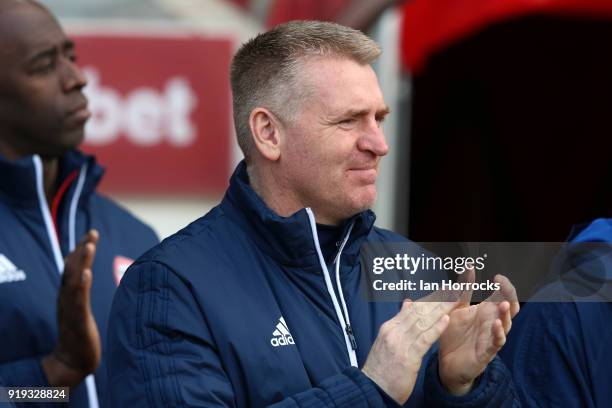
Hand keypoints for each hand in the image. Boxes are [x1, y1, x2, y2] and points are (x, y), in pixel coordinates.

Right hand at [42, 230, 100, 386]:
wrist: (73, 359)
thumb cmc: (77, 331)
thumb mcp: (78, 305)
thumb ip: (78, 287)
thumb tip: (80, 268)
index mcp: (68, 293)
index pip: (74, 267)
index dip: (81, 250)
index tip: (91, 233)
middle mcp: (67, 297)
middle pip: (73, 269)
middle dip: (82, 250)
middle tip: (92, 233)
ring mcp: (71, 307)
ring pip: (74, 281)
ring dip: (81, 262)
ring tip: (88, 246)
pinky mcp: (77, 320)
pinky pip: (78, 301)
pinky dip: (81, 286)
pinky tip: (86, 274)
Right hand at [362, 296, 457, 403]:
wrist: (372, 388)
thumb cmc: (381, 368)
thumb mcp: (387, 342)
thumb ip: (399, 322)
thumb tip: (408, 303)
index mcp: (389, 327)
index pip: (412, 308)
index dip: (429, 299)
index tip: (442, 291)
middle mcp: (394, 331)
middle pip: (419, 311)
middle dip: (437, 300)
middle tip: (452, 290)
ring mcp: (400, 343)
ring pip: (423, 322)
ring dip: (440, 310)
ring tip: (454, 300)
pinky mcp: (408, 357)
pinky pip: (424, 339)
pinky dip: (436, 328)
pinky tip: (446, 320)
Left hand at [438, 270, 519, 394]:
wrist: (446, 363)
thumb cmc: (454, 335)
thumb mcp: (456, 309)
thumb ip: (463, 291)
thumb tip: (469, 268)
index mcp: (486, 311)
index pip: (502, 296)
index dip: (504, 286)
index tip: (497, 276)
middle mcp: (492, 323)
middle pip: (511, 307)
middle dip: (510, 295)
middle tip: (503, 284)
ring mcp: (491, 337)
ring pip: (507, 324)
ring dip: (506, 314)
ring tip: (503, 304)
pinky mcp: (487, 352)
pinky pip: (497, 342)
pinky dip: (498, 333)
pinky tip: (495, 324)